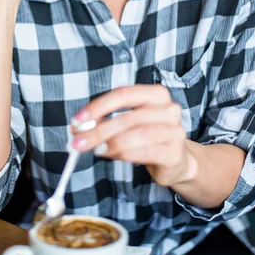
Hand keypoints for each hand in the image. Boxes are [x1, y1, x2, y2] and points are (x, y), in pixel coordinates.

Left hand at [71, 85, 196, 186]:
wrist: (176, 161)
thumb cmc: (147, 137)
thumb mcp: (128, 124)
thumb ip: (107, 121)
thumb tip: (79, 127)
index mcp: (156, 94)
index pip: (124, 94)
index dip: (99, 106)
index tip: (78, 119)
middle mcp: (170, 109)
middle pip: (128, 117)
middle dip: (99, 130)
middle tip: (78, 141)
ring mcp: (175, 131)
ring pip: (137, 134)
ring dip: (111, 143)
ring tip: (95, 150)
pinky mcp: (174, 153)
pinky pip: (145, 152)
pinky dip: (124, 154)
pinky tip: (112, 156)